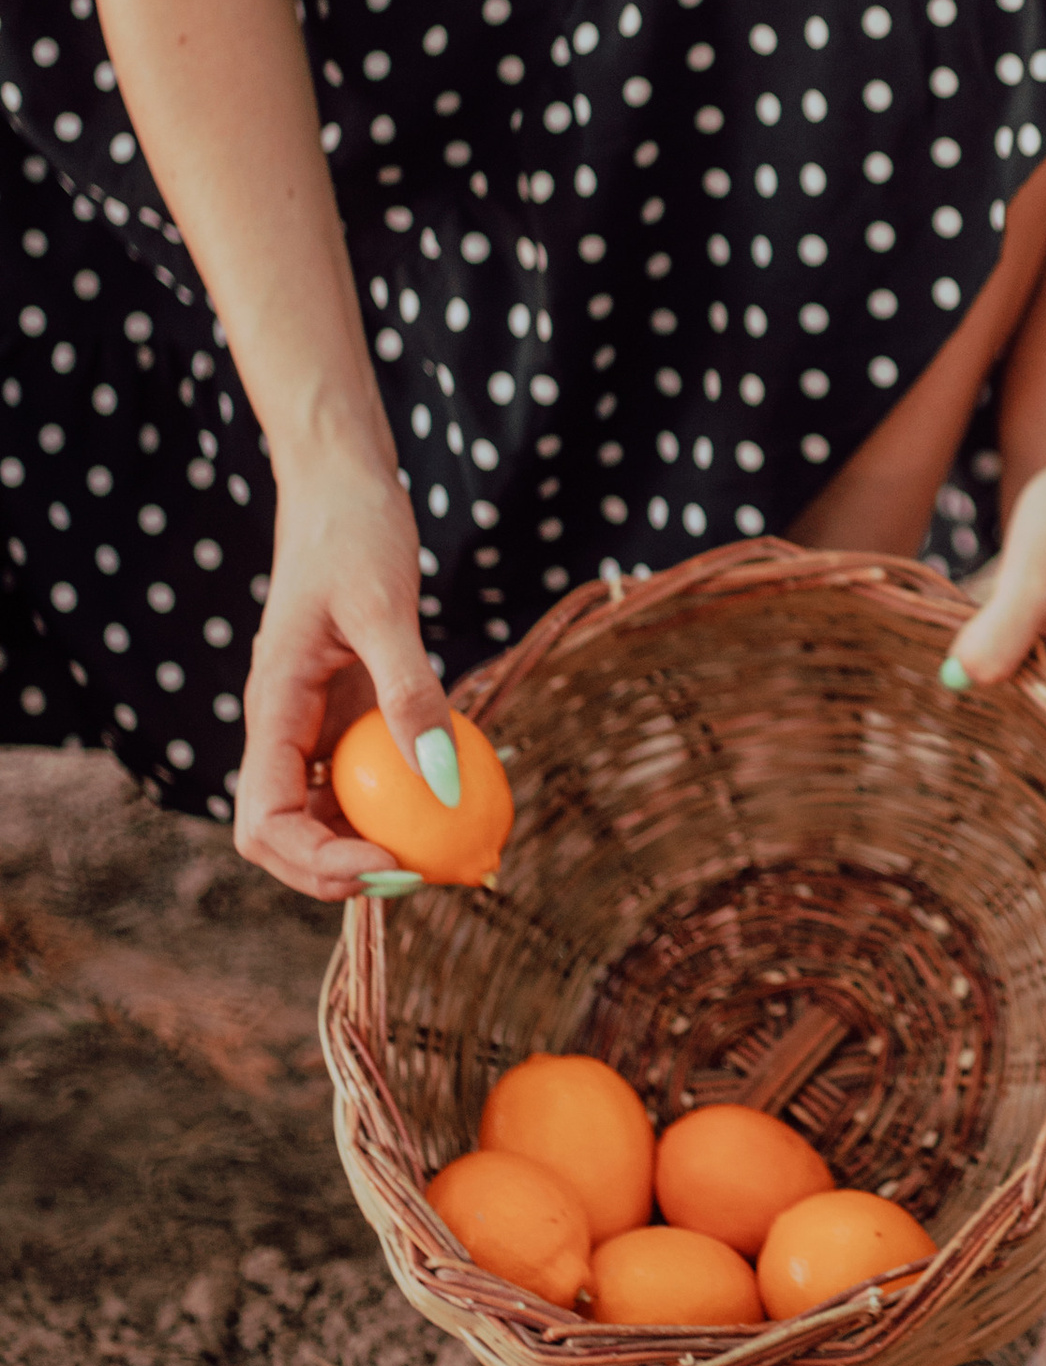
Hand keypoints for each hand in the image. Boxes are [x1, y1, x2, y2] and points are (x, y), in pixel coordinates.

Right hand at [234, 454, 458, 900]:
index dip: (315, 864)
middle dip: (344, 873)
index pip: (265, 822)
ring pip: (329, 815)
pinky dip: (405, 801)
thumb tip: (445, 782)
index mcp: (271, 710)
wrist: (344, 488)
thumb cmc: (354, 534)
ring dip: (377, 845)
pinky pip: (368, 776)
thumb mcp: (386, 607)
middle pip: (290, 836)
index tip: (387, 866)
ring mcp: (314, 725)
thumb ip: (410, 691)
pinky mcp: (347, 714)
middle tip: (427, 877)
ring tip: (454, 856)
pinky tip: (461, 802)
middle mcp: (284, 729)